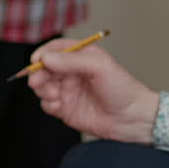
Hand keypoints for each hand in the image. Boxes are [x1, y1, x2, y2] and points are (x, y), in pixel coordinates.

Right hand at [27, 40, 159, 144]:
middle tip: (37, 81)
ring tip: (55, 95)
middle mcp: (73, 72)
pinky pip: (47, 104)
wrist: (132, 119)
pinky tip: (58, 106)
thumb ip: (72, 60)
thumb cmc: (122, 88)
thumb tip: (46, 58)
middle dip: (38, 73)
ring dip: (43, 89)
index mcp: (82, 56)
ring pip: (43, 86)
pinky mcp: (66, 109)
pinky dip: (48, 104)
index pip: (56, 49)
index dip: (43, 53)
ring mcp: (68, 91)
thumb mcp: (99, 67)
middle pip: (45, 68)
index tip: (36, 60)